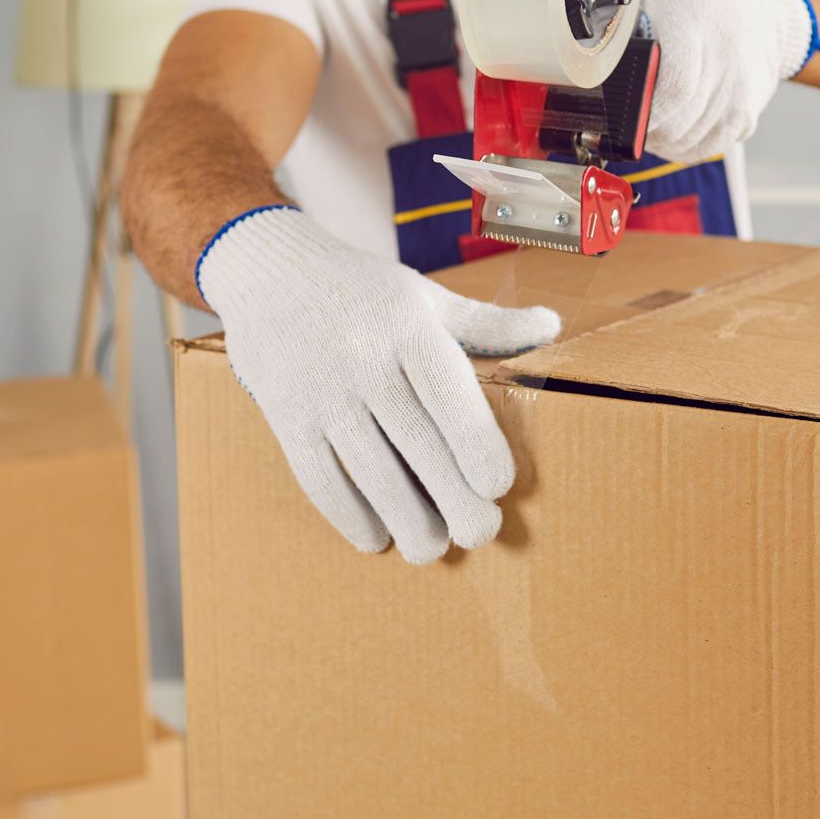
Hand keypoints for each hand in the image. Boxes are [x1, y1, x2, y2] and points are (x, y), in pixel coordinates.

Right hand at [197, 206, 559, 563]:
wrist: (268, 270)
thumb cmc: (361, 291)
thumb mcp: (424, 296)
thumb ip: (486, 323)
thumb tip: (551, 326)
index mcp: (409, 327)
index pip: (449, 394)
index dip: (476, 445)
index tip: (497, 486)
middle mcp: (365, 359)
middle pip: (417, 442)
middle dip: (453, 498)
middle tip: (481, 534)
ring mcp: (321, 390)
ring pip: (370, 469)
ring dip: (405, 518)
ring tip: (431, 548)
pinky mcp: (285, 415)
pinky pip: (319, 475)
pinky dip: (348, 514)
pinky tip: (374, 537)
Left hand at [639, 0, 816, 161]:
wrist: (760, 3)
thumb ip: (623, 22)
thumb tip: (588, 60)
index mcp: (693, 18)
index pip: (675, 86)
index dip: (647, 112)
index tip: (625, 118)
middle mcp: (725, 54)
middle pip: (681, 119)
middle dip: (648, 132)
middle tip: (628, 128)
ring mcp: (742, 86)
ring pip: (693, 139)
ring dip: (664, 143)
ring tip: (649, 129)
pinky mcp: (750, 110)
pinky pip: (712, 145)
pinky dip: (687, 148)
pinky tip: (673, 135)